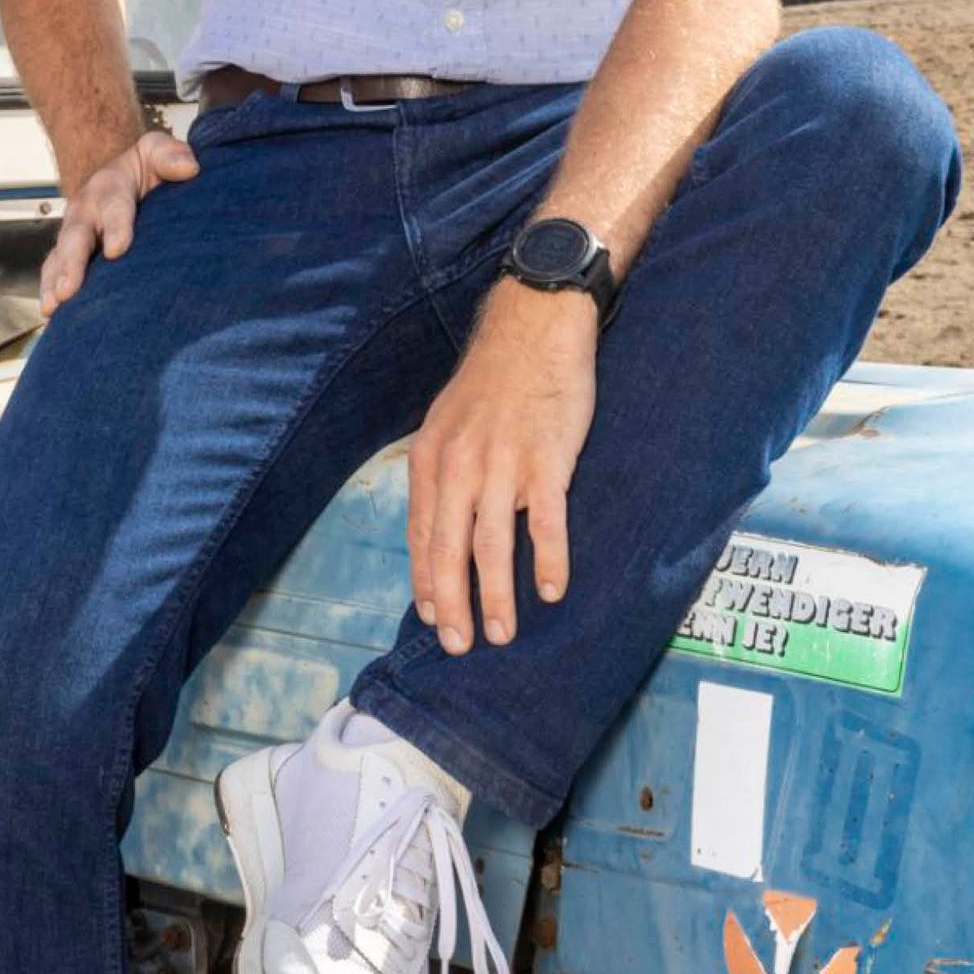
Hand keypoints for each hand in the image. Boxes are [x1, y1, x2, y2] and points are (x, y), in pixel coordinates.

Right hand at [37, 127, 197, 313]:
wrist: (119, 176)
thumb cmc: (144, 168)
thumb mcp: (155, 150)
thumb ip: (169, 154)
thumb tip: (190, 167)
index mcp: (109, 185)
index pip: (113, 205)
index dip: (116, 226)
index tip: (118, 249)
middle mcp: (85, 210)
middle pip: (76, 237)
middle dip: (72, 264)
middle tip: (69, 288)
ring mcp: (74, 234)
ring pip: (59, 258)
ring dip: (55, 282)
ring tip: (54, 306)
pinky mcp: (70, 255)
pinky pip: (55, 273)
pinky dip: (51, 292)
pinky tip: (52, 316)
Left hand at [406, 282, 598, 654]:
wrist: (534, 327)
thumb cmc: (493, 380)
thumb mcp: (447, 422)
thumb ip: (443, 471)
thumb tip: (439, 523)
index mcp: (431, 460)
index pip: (421, 535)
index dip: (427, 582)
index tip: (434, 618)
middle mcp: (459, 466)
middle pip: (450, 550)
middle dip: (454, 605)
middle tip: (460, 646)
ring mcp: (503, 465)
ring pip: (493, 546)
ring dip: (497, 596)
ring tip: (501, 633)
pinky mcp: (546, 460)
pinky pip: (546, 522)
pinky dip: (549, 560)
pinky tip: (552, 590)